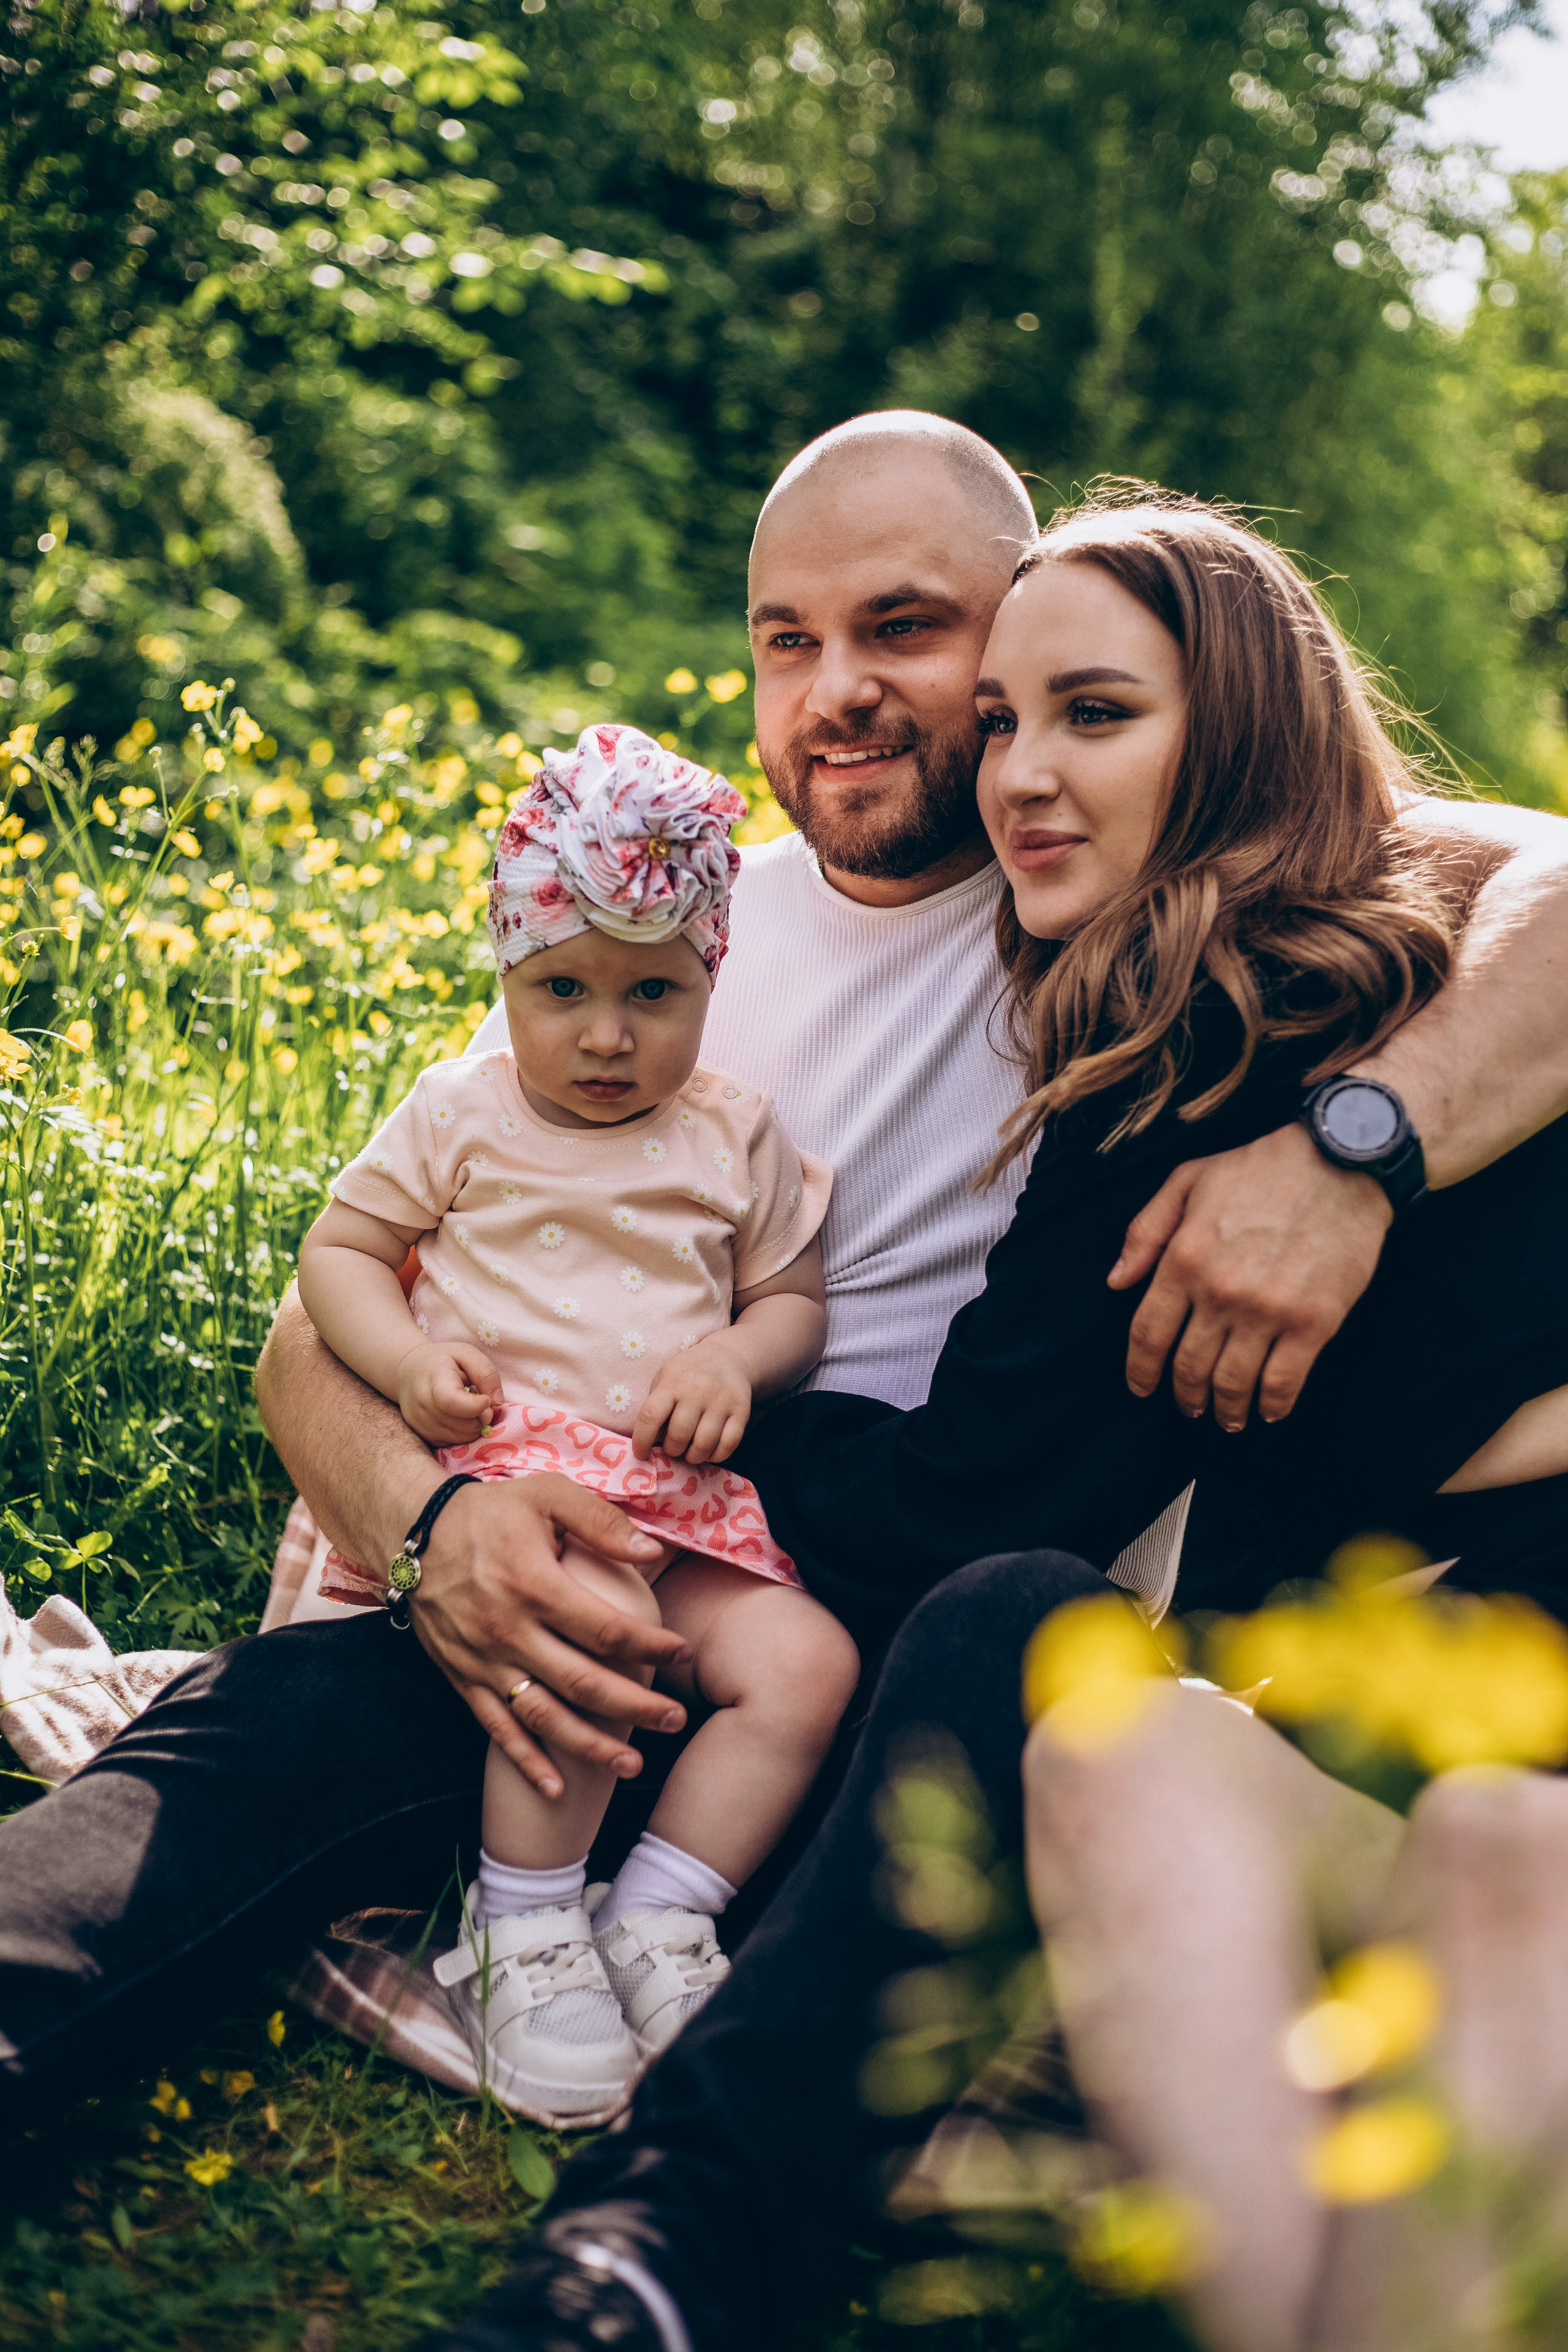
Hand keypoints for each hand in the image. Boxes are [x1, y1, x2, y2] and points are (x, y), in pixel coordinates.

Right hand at [395, 1340, 504, 1444]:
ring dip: (474, 1427)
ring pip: (458, 1437)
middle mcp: (422, 1404)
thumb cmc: (442, 1360)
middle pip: (460, 1424)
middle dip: (480, 1417)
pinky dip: (462, 1434)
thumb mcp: (467, 1354)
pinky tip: (460, 1418)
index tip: (486, 1400)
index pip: (450, 1401)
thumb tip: (497, 1402)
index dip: (475, 1406)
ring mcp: (420, 1422)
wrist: (407, 1372)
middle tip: (483, 1403)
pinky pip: (451, 1443)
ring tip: (471, 1409)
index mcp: (434, 1379)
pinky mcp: (422, 1434)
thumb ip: (486, 1374)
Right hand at [412, 1474, 692, 1797]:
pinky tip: (556, 1788)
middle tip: (675, 1721)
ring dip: (589, 1746)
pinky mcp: (463, 1677)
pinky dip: (526, 1761)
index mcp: (535, 1585)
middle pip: (583, 1682)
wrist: (413, 1532)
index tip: (683, 1652)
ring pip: (543, 1715)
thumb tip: (654, 1550)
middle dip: (635, 1707)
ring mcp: (484, 1660)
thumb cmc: (490, 1511)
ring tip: (632, 1764)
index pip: (607, 1629)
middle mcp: (509, 1631)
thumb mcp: (547, 1494)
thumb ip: (601, 1522)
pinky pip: (496, 1728)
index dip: (650, 1645)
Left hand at [631, 1338, 751, 1464]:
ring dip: (693, 1456)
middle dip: (672, 1450)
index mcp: (672, 1383)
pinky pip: (728, 1445)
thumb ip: (655, 1406)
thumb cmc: (688, 1374)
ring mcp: (721, 1402)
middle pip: (679, 1436)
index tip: (641, 1453)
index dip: (642, 1440)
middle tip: (674, 1447)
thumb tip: (649, 1443)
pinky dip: (716, 1456)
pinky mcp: (741, 1411)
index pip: (650, 1416)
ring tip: (690, 1452)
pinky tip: (710, 1450)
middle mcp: (697, 1391)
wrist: (727, 1356)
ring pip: (704, 1445)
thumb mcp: (664, 1377)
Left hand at [1108, 1122, 1392, 1429]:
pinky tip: (1267, 1411)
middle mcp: (1221, 1293)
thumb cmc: (1259, 1169)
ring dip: (1225, 1409)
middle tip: (1188, 1406)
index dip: (1140, 1369)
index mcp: (1183, 1260)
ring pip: (1233, 1383)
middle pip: (1189, 1366)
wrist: (1340, 1163)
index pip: (1148, 1334)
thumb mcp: (1186, 1182)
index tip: (1142, 1388)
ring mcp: (1268, 1312)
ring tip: (1226, 1417)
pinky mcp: (1314, 1323)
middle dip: (1184, 1396)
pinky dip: (1271, 1406)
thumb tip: (1117, 1283)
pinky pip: (1284, 1382)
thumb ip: (1144, 1233)